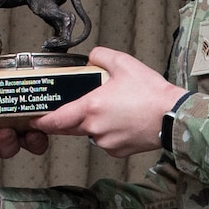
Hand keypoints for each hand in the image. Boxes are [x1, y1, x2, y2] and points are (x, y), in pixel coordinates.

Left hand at [35, 46, 186, 157]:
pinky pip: (105, 142)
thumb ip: (101, 56)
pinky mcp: (118, 151)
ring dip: (93, 124)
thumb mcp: (124, 63)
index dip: (42, 120)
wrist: (173, 116)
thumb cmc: (151, 93)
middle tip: (75, 108)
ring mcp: (106, 142)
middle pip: (69, 128)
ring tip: (114, 110)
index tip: (34, 118)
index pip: (55, 120)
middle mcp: (94, 128)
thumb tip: (91, 57)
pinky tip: (124, 121)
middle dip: (67, 120)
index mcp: (91, 107)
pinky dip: (109, 133)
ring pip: (89, 134)